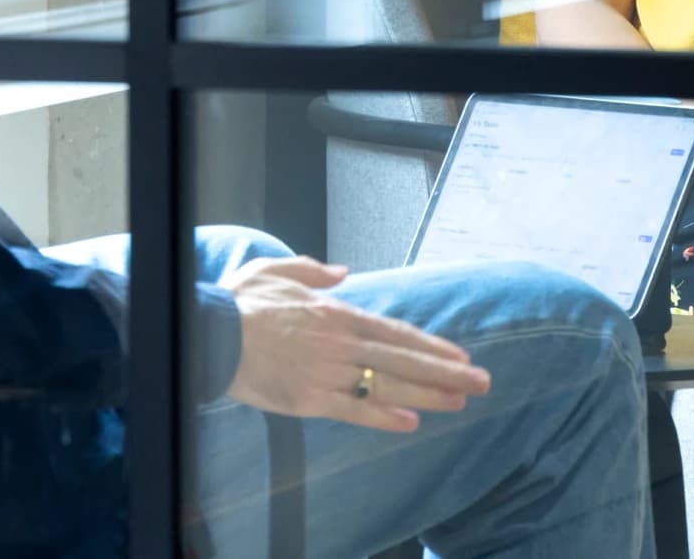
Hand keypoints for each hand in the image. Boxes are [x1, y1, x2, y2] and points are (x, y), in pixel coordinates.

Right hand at [223, 256, 488, 432]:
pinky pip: (353, 409)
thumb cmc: (240, 303)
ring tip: (460, 402)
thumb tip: (343, 272)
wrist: (211, 334)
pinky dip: (382, 416)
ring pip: (386, 385)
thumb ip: (314, 272)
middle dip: (445, 372)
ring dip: (426, 394)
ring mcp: (327, 372)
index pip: (394, 333)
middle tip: (482, 382)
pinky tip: (410, 422)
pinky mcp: (309, 398)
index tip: (460, 356)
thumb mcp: (276, 271)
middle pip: (402, 360)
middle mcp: (340, 343)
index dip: (429, 346)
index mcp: (335, 314)